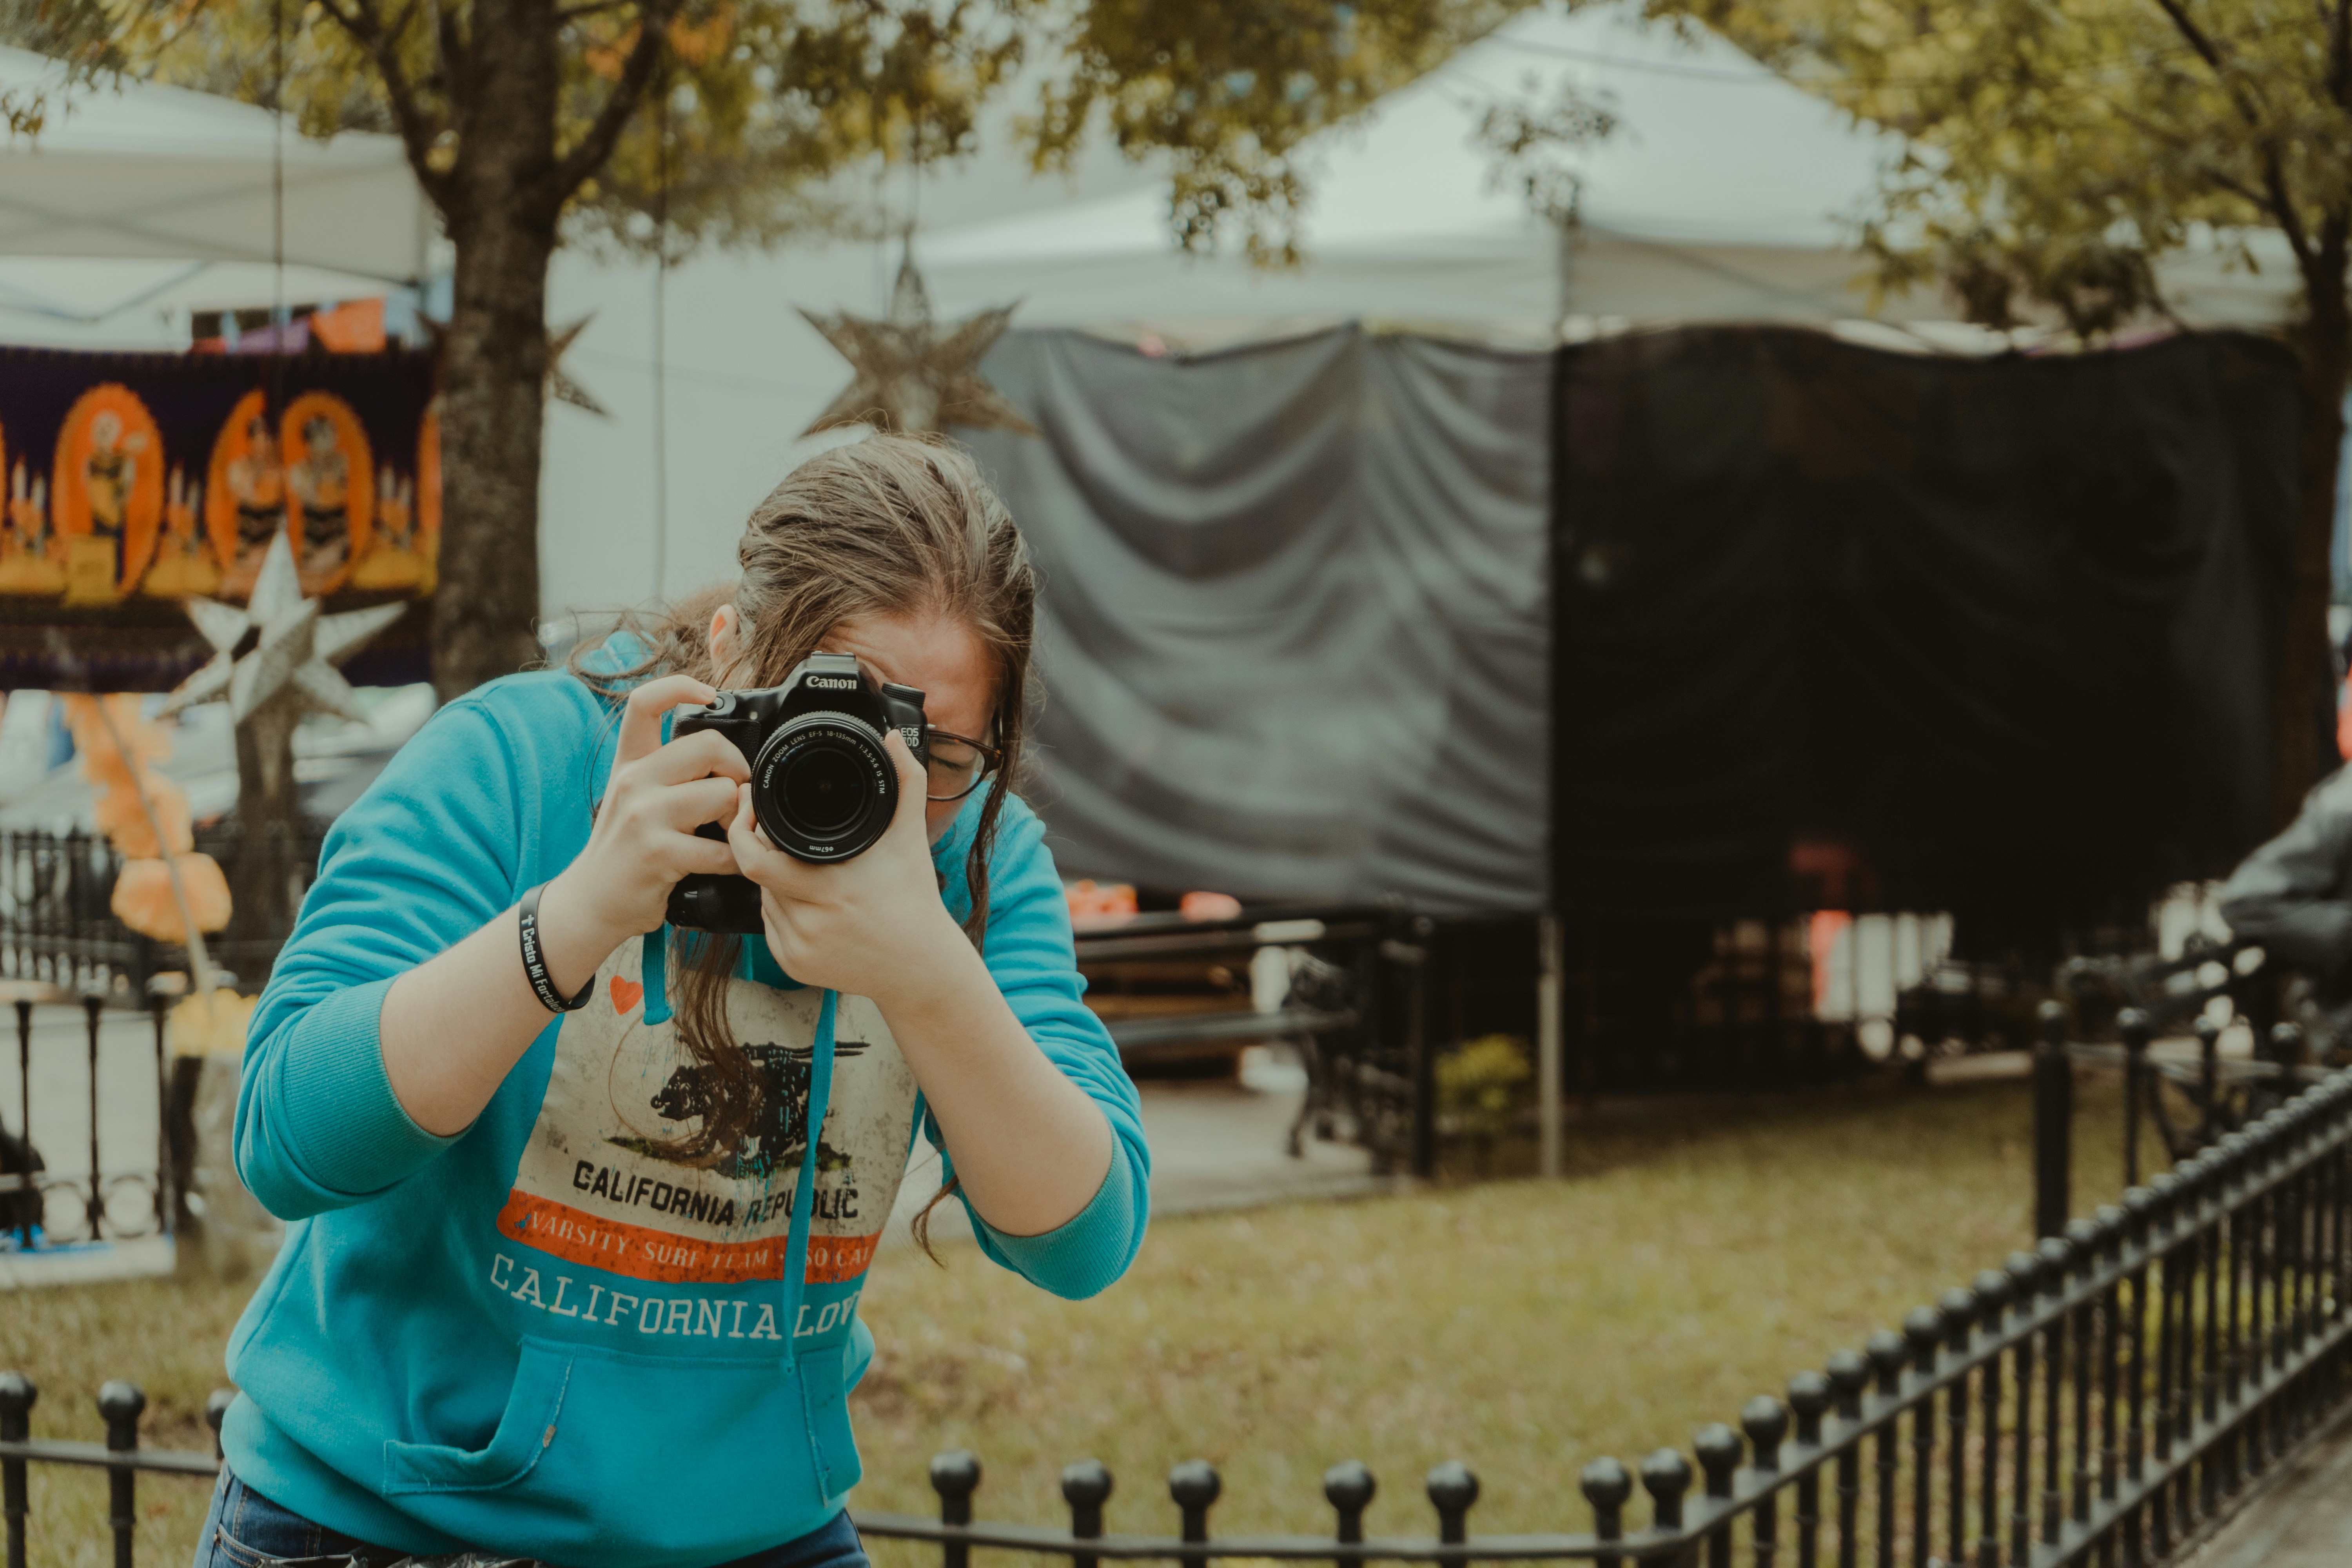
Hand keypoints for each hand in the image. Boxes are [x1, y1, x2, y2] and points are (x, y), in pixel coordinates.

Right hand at [546, 675, 748, 960]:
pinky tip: (729, 865)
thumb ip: (666, 771)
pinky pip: (722, 849)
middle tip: (736, 793)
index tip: (707, 695)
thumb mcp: (632, 797)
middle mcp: (634, 782)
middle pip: (708, 745)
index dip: (679, 686)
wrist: (590, 901)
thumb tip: (720, 753)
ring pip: (722, 794)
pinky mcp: (658, 853)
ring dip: (739, 817)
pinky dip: (737, 860)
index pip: (644, 703)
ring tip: (729, 833)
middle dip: (737, 768)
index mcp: (630, 763)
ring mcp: (645, 816)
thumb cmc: (623, 849)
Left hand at [725, 731, 964, 1004]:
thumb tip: (892, 739)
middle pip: (756, 872)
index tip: (750, 805)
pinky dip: (781, 908)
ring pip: (762, 898)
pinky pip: (769, 927)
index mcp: (830, 887)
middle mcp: (809, 922)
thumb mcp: (911, 836)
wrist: (921, 967)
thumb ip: (907, 781)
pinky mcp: (793, 965)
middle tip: (775, 830)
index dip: (744, 828)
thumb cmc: (915, 899)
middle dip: (762, 847)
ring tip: (808, 867)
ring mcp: (798, 948)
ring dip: (773, 877)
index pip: (755, 859)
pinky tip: (810, 901)